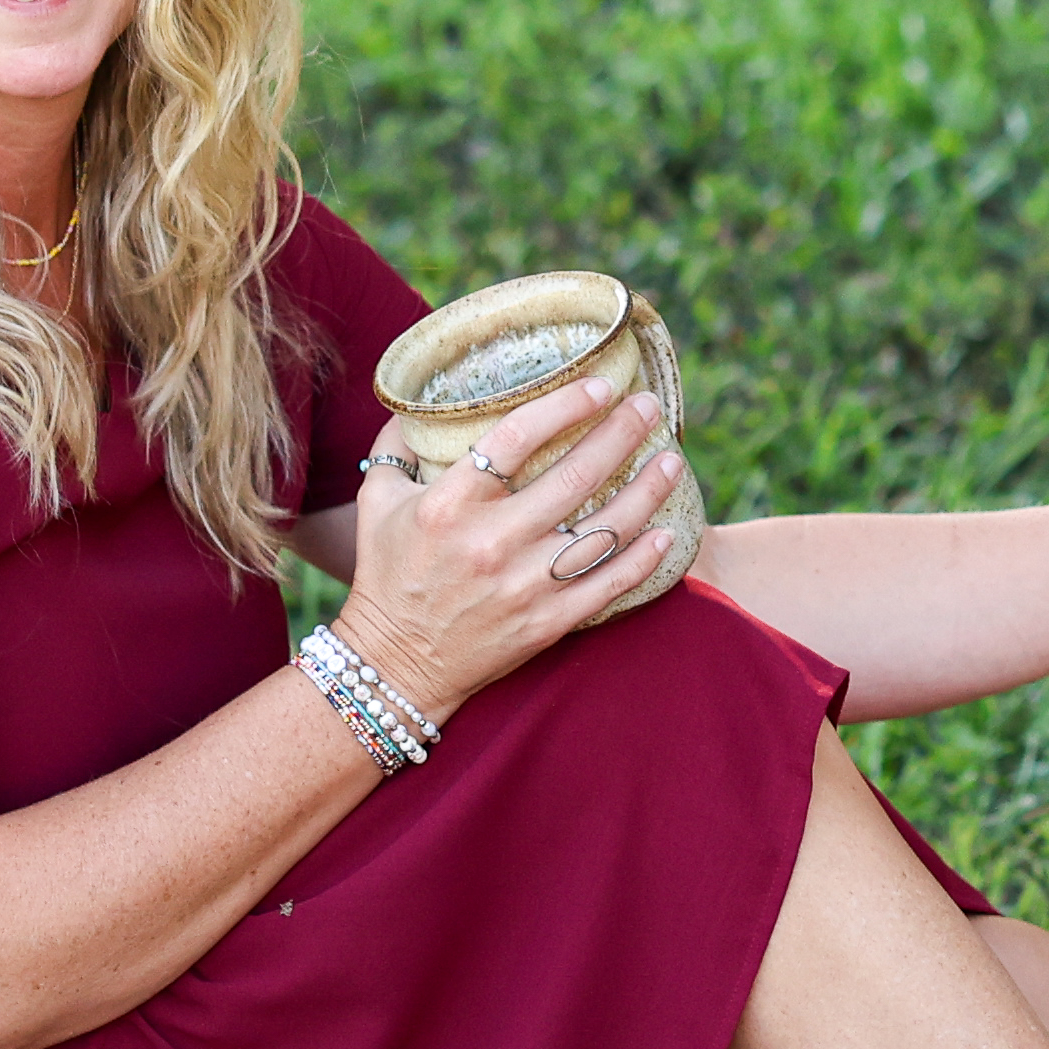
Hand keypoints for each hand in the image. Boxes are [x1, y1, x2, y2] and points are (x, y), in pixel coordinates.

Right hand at [321, 376, 692, 719]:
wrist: (394, 664)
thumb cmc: (388, 574)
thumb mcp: (376, 503)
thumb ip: (395, 447)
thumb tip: (417, 399)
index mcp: (450, 503)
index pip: (518, 438)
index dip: (566, 405)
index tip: (600, 384)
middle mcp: (491, 541)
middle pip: (575, 476)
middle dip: (622, 434)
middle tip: (649, 408)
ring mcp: (524, 585)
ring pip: (604, 529)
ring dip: (647, 491)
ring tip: (672, 460)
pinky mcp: (546, 622)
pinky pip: (608, 584)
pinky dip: (643, 559)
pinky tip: (666, 532)